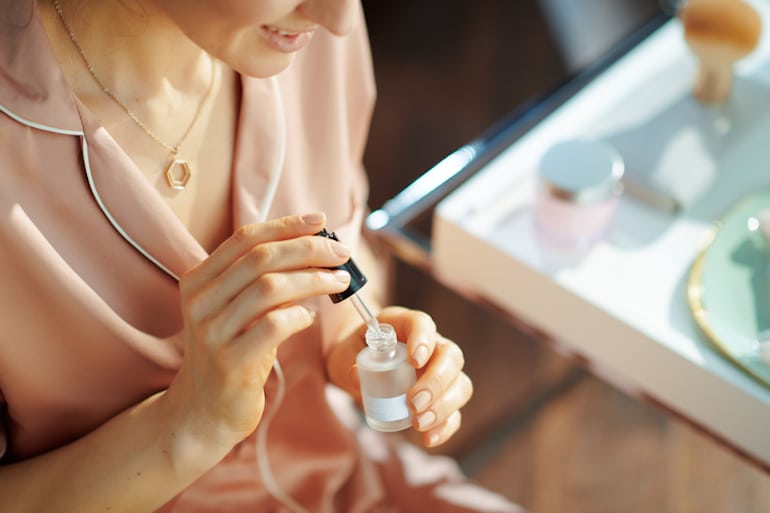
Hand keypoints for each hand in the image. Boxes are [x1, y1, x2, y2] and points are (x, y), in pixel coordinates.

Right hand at [165, 213, 351, 451]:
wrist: (204, 410)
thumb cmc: (233, 352)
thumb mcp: (238, 309)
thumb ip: (263, 279)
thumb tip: (315, 249)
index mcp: (199, 280)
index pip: (246, 238)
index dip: (286, 225)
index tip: (321, 221)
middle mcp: (200, 301)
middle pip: (261, 258)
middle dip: (308, 249)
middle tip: (341, 253)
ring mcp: (212, 332)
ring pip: (269, 287)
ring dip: (313, 279)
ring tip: (339, 282)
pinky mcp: (231, 362)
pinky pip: (273, 326)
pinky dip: (299, 316)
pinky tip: (309, 318)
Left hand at [327, 306, 472, 446]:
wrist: (357, 366)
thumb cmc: (353, 353)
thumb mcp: (344, 355)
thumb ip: (348, 362)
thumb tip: (358, 378)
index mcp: (405, 326)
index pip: (423, 324)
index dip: (424, 339)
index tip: (414, 360)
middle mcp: (430, 346)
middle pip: (450, 356)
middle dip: (437, 382)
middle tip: (414, 403)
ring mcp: (439, 372)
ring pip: (460, 384)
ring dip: (444, 406)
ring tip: (418, 422)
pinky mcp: (440, 398)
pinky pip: (454, 411)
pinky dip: (446, 427)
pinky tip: (429, 438)